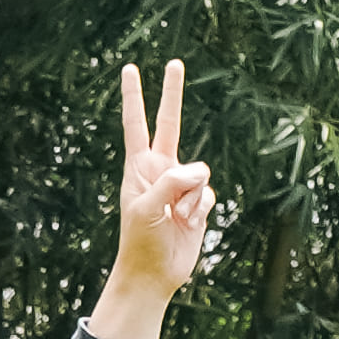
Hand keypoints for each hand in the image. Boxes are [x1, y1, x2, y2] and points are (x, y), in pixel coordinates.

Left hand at [93, 57, 212, 336]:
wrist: (153, 275)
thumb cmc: (140, 241)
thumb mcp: (148, 208)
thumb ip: (172, 181)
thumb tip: (200, 172)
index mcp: (139, 167)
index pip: (136, 124)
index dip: (134, 97)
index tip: (129, 69)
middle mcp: (160, 170)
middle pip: (170, 124)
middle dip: (172, 94)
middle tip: (175, 62)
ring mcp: (180, 187)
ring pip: (200, 172)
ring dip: (192, 196)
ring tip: (176, 218)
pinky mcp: (197, 204)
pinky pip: (208, 195)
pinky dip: (201, 209)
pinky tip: (188, 224)